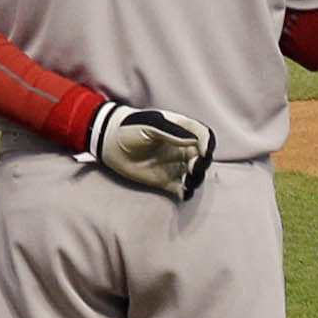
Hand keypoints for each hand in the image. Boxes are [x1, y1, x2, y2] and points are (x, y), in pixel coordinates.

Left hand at [84, 101, 212, 203]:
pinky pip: (182, 189)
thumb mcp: (150, 125)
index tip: (203, 152)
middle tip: (194, 167)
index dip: (208, 144)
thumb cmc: (129, 128)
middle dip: (203, 163)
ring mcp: (174, 165)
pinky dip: (187, 192)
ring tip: (188, 180)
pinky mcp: (165, 181)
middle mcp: (181, 148)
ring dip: (196, 179)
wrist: (109, 143)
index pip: (203, 135)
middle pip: (203, 157)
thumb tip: (194, 142)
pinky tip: (184, 192)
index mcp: (181, 130)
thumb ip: (171, 132)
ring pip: (195, 174)